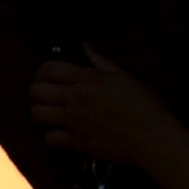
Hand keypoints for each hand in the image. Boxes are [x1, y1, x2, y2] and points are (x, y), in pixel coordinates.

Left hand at [29, 43, 174, 167]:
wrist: (153, 136)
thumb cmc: (144, 104)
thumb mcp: (123, 75)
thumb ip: (99, 60)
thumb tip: (84, 45)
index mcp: (88, 78)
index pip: (49, 69)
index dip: (41, 72)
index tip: (46, 77)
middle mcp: (77, 98)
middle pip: (36, 91)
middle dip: (36, 92)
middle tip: (45, 96)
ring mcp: (75, 121)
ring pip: (37, 115)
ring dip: (40, 113)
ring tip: (50, 114)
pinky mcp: (78, 143)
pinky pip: (49, 139)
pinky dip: (51, 136)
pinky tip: (61, 134)